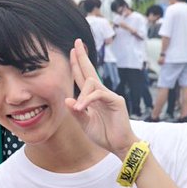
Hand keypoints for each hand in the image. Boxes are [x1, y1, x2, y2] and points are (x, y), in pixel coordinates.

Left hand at [64, 39, 136, 156]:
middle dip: (81, 57)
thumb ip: (76, 111)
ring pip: (92, 82)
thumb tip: (67, 99)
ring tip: (80, 109)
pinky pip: (99, 94)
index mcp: (93, 97)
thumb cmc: (103, 134)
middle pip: (90, 71)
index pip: (83, 77)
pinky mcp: (116, 101)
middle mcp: (102, 93)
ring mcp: (110, 96)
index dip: (77, 65)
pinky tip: (83, 108)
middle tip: (76, 42)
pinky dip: (88, 100)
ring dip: (82, 94)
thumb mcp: (84, 123)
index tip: (72, 51)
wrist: (119, 145)